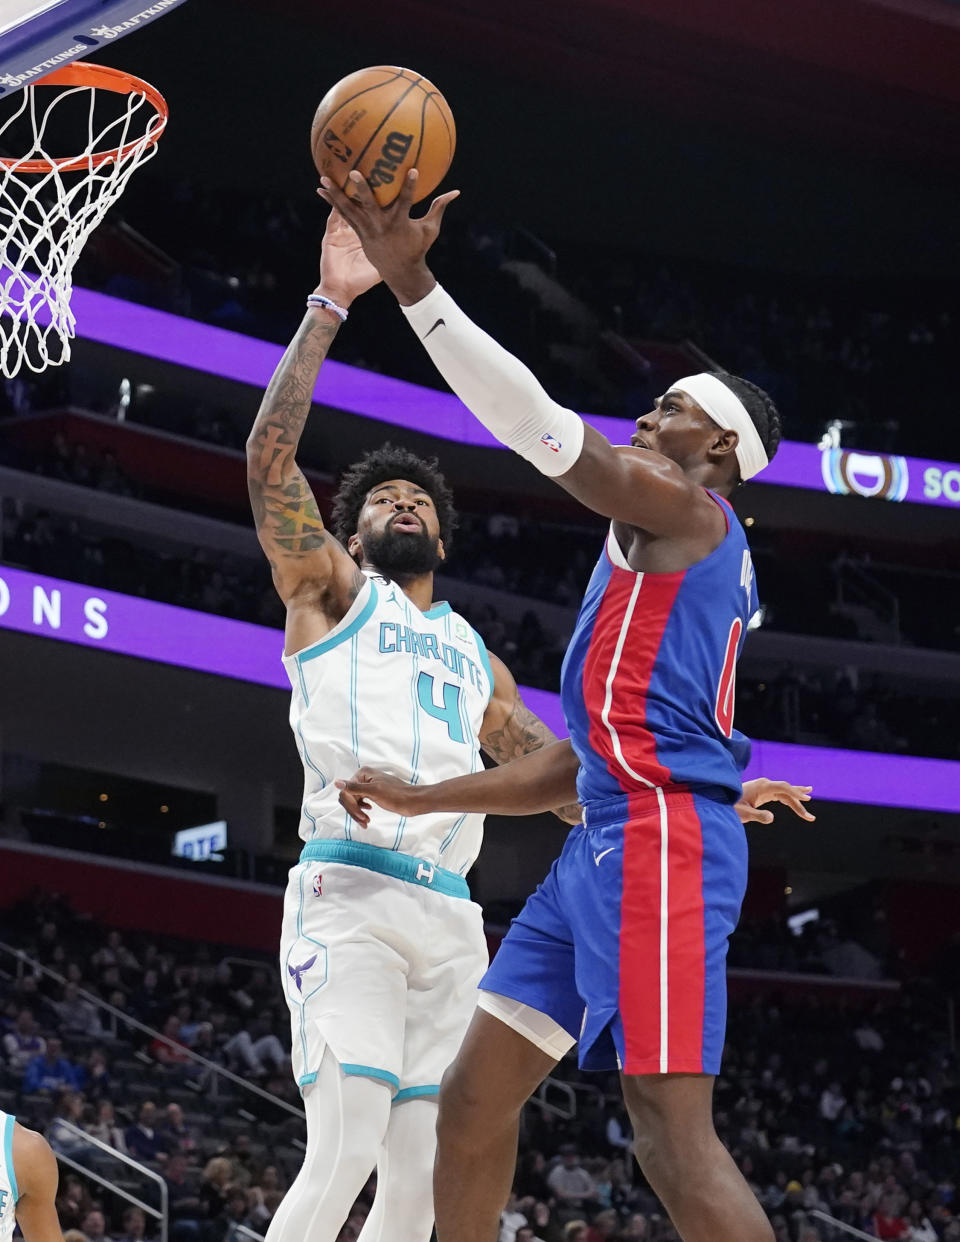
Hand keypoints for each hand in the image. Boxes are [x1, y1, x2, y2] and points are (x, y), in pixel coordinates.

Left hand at [317, 168, 459, 302]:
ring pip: (350, 210)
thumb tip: (456, 191)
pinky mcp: (359, 233)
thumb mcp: (430, 229)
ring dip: (336, 195)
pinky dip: (333, 203)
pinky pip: (344, 216)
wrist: (401, 272)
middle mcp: (382, 225)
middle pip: (370, 205)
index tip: (412, 169)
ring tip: (323, 178)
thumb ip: (440, 207)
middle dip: (363, 189)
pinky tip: (321, 190)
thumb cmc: (417, 248)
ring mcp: (368, 230)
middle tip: (354, 172)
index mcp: (400, 222)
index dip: (410, 186)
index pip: (407, 201)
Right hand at [336, 767, 423, 827]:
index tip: (361, 817)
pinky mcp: (373, 794)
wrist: (413, 802)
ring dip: (358, 813)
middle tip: (365, 822)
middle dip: (354, 811)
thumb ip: (354, 788)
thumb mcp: (374, 791)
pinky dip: (362, 811)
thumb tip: (336, 783)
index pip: (346, 792)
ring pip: (354, 801)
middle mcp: (364, 777)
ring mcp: (368, 786)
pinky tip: (368, 815)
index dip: (351, 806)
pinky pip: (360, 803)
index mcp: (363, 773)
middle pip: (348, 797)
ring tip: (366, 823)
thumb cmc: (396, 795)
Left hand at [736, 779, 814, 824]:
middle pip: (787, 792)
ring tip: (810, 802)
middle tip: (810, 817)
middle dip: (799, 802)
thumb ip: (758, 815)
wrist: (720, 799)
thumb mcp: (743, 814)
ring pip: (785, 793)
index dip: (795, 793)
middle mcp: (765, 784)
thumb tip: (772, 818)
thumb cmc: (730, 806)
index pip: (783, 787)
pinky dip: (790, 798)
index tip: (807, 799)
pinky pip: (781, 794)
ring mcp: (765, 788)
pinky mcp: (764, 792)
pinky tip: (799, 799)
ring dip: (797, 801)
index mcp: (761, 786)